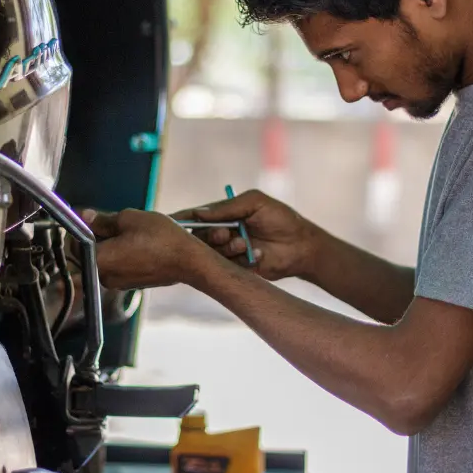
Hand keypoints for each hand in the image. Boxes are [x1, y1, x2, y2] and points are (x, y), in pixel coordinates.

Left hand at [85, 208, 212, 290]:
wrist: (189, 261)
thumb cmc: (161, 239)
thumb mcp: (130, 218)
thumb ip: (102, 219)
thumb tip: (85, 216)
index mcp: (100, 260)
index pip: (75, 245)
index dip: (82, 229)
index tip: (94, 218)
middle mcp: (105, 277)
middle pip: (91, 252)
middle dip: (100, 236)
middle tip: (118, 222)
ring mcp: (119, 283)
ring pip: (107, 258)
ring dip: (114, 244)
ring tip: (134, 232)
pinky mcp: (132, 284)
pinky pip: (120, 266)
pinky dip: (125, 254)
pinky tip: (141, 244)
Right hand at [172, 189, 322, 280]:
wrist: (302, 246)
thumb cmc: (281, 219)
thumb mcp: (255, 203)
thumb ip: (227, 207)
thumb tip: (199, 212)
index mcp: (225, 215)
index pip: (197, 217)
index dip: (183, 219)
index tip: (170, 221)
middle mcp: (224, 233)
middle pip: (200, 237)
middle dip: (210, 235)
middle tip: (224, 234)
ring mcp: (230, 252)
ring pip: (212, 253)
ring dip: (227, 248)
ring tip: (245, 244)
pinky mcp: (237, 269)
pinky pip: (226, 267)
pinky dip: (240, 260)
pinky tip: (258, 255)